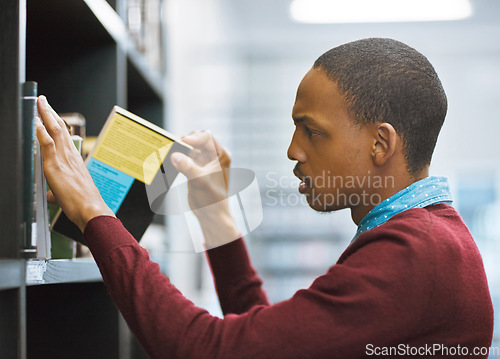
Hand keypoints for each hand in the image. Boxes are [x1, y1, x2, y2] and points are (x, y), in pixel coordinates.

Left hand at [35, 96, 114, 231]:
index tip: (52, 116)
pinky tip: (35, 120)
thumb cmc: (84, 205)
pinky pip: (47, 143)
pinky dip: (40, 130)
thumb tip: (52, 195)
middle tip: (44, 101)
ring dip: (46, 115)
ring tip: (40, 103)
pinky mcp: (55, 165)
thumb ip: (58, 193)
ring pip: (54, 131)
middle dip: (51, 114)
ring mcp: (63, 159)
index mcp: (75, 162)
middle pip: (60, 129)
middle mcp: (71, 157)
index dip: (58, 125)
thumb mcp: (69, 196)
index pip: (65, 138)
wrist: (91, 209)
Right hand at [170, 131, 240, 247]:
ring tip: (173, 153)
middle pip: (198, 139)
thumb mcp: (200, 182)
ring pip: (191, 147)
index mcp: (222, 156)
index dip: (194, 138)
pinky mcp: (196, 167)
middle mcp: (215, 156)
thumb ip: (188, 168)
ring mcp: (205, 161)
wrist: (211, 214)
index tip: (182, 142)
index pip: (207, 138)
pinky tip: (173, 160)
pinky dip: (179, 156)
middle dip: (187, 141)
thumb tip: (175, 156)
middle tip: (176, 146)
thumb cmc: (213, 200)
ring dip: (182, 148)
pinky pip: (186, 156)